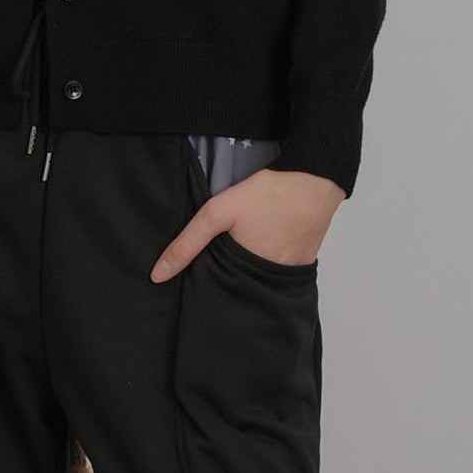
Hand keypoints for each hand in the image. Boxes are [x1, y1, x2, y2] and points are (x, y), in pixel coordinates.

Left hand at [150, 166, 345, 281]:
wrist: (314, 179)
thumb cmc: (267, 194)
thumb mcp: (218, 213)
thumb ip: (188, 242)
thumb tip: (158, 275)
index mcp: (247, 275)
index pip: (220, 293)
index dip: (208, 289)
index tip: (196, 288)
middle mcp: (270, 283)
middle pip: (241, 288)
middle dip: (229, 281)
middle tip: (221, 262)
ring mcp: (290, 275)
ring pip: (261, 281)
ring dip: (250, 273)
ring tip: (242, 254)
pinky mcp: (303, 265)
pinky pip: (280, 273)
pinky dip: (271, 264)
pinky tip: (266, 245)